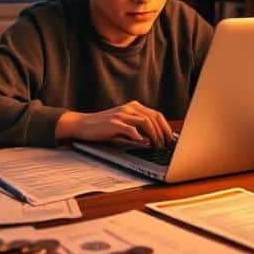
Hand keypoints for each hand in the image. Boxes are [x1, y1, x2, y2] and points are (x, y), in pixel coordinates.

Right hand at [55, 101, 173, 147]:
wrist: (82, 124)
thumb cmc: (103, 127)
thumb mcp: (122, 126)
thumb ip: (137, 129)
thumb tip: (152, 140)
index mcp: (133, 107)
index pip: (156, 114)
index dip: (166, 127)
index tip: (171, 138)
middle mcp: (129, 108)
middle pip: (154, 117)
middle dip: (163, 132)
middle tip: (166, 145)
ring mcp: (122, 114)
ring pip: (146, 122)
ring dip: (154, 135)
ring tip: (156, 146)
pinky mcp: (114, 123)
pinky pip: (131, 129)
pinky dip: (139, 136)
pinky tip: (142, 143)